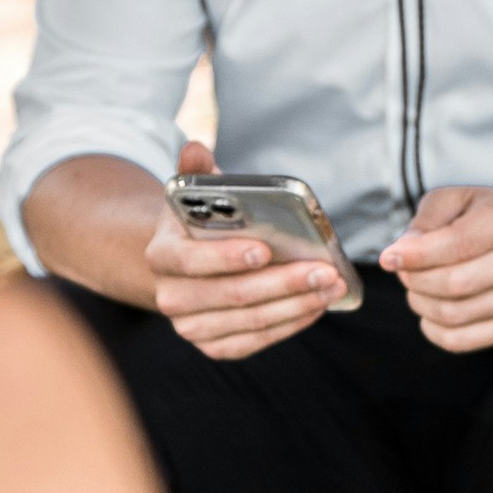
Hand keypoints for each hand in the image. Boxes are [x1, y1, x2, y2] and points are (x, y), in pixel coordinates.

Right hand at [146, 139, 343, 363]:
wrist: (185, 266)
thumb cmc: (198, 224)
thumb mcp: (194, 194)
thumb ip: (196, 170)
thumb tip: (196, 147)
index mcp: (161, 255)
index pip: (190, 260)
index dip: (226, 257)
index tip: (265, 249)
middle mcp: (170, 298)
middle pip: (231, 295)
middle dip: (282, 283)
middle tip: (324, 271)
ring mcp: (191, 327)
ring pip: (249, 322)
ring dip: (295, 305)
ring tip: (331, 286)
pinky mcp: (214, 345)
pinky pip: (255, 342)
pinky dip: (288, 325)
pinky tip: (316, 306)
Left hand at [384, 184, 492, 353]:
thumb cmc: (477, 216)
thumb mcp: (451, 200)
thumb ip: (425, 222)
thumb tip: (400, 254)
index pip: (458, 244)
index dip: (417, 255)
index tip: (388, 258)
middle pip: (455, 283)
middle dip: (415, 280)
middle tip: (403, 271)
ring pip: (453, 314)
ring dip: (421, 303)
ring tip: (416, 286)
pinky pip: (459, 341)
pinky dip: (432, 330)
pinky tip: (428, 310)